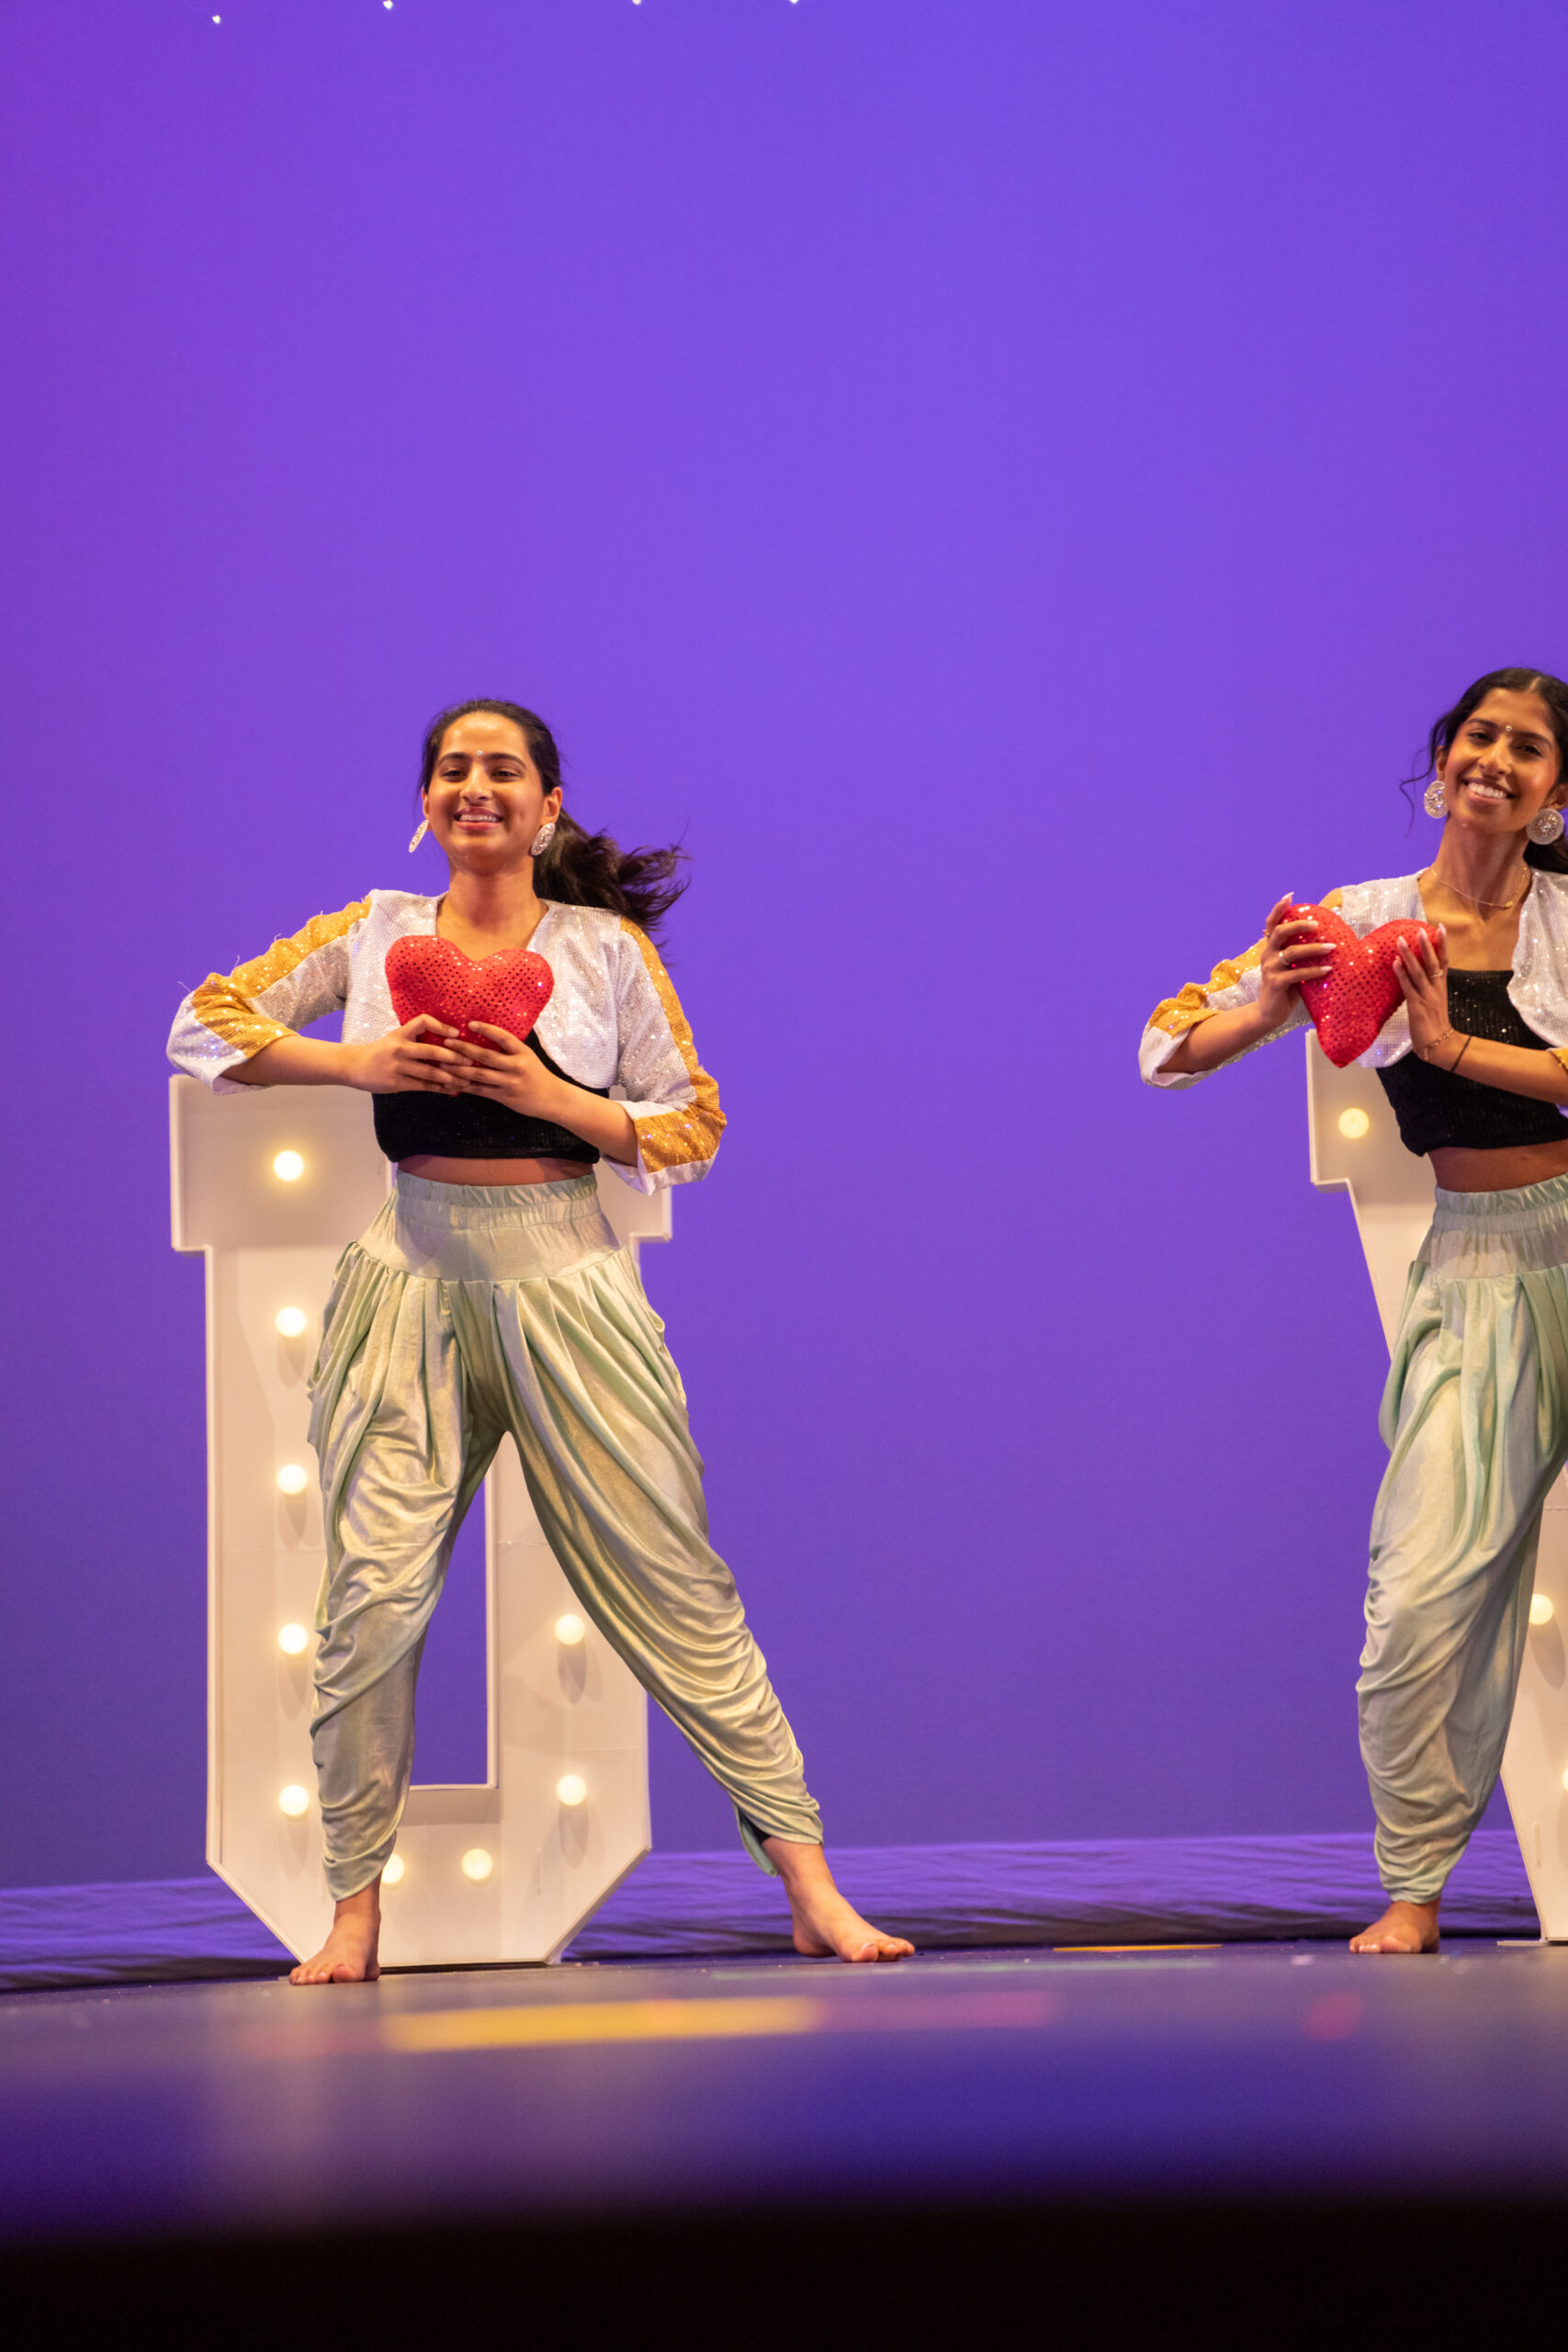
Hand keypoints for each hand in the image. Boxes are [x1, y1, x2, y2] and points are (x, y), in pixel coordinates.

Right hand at [342, 1015, 465, 1094]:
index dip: (441, 1026)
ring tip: (466, 1080)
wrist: (354, 1066)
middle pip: (432, 1050)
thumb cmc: (380, 1051)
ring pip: (430, 1072)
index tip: (456, 1033)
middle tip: (471, 1061)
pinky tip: (451, 1089)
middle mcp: (400, 1048)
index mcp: (401, 1034)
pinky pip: (423, 1086)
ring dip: (451, 1077)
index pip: (423, 1022)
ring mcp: (398, 1066)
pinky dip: (439, 1088)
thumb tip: (446, 1040)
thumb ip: (415, 1038)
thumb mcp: (395, 1038)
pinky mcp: (396, 1083)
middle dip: (454, 1057)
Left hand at [447, 1021, 564, 1119]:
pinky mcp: (505, 1097)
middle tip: (446, 1042)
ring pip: (479, 1075)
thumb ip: (509, 1050)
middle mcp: (517, 1066)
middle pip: (486, 1056)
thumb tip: (484, 1038)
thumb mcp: (528, 1057)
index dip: (486, 1029)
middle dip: (464, 1049)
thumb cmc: (537, 1075)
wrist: (553, 1098)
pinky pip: (481, 1091)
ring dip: (459, 1069)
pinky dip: (465, 1086)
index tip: (469, 1023)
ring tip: (442, 1063)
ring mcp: (510, 1083)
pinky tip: (452, 1082)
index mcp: (523, 1052)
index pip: (503, 1037)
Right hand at [1256, 893, 1336, 1028]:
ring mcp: (1270, 969)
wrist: (1270, 1014)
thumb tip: (1330, 939)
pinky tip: (1328, 969)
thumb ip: (1302, 953)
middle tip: (1318, 924)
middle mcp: (1267, 955)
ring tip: (1333, 947)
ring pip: (1291, 952)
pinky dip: (1314, 970)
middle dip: (1298, 925)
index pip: (1271, 924)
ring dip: (1314, 948)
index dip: (1278, 909)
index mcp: (1271, 948)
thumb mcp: (1293, 967)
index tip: (1290, 896)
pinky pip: (1297, 974)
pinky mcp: (1275, 984)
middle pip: (1280, 932)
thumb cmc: (1287, 987)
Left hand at [1393, 926, 1455, 1060]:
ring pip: (1419, 972)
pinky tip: (1395, 963)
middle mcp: (1436, 988)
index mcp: (1442, 986)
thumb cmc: (1435, 1023)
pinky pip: (1408, 986)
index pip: (1444, 961)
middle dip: (1426, 945)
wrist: (1439, 1044)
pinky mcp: (1416, 1005)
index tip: (1441, 927)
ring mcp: (1427, 996)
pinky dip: (1401, 974)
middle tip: (1420, 929)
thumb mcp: (1434, 1000)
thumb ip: (1428, 986)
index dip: (1442, 944)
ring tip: (1400, 941)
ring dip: (1409, 955)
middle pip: (1433, 962)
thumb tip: (1416, 971)